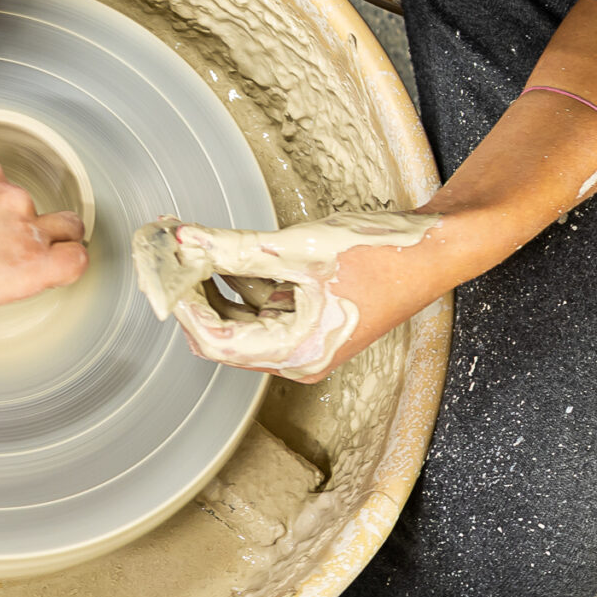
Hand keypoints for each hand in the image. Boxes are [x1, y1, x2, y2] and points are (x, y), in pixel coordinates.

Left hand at [132, 212, 433, 378]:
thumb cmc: (381, 255)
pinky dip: (236, 276)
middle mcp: (295, 356)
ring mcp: (302, 337)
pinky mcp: (308, 316)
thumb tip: (183, 240)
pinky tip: (216, 246)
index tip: (161, 267)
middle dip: (191, 291)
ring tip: (184, 240)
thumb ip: (234, 248)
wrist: (435, 249)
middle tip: (163, 251)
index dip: (182, 304)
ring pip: (238, 315)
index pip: (216, 341)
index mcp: (295, 353)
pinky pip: (260, 302)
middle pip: (221, 332)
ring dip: (210, 280)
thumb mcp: (297, 249)